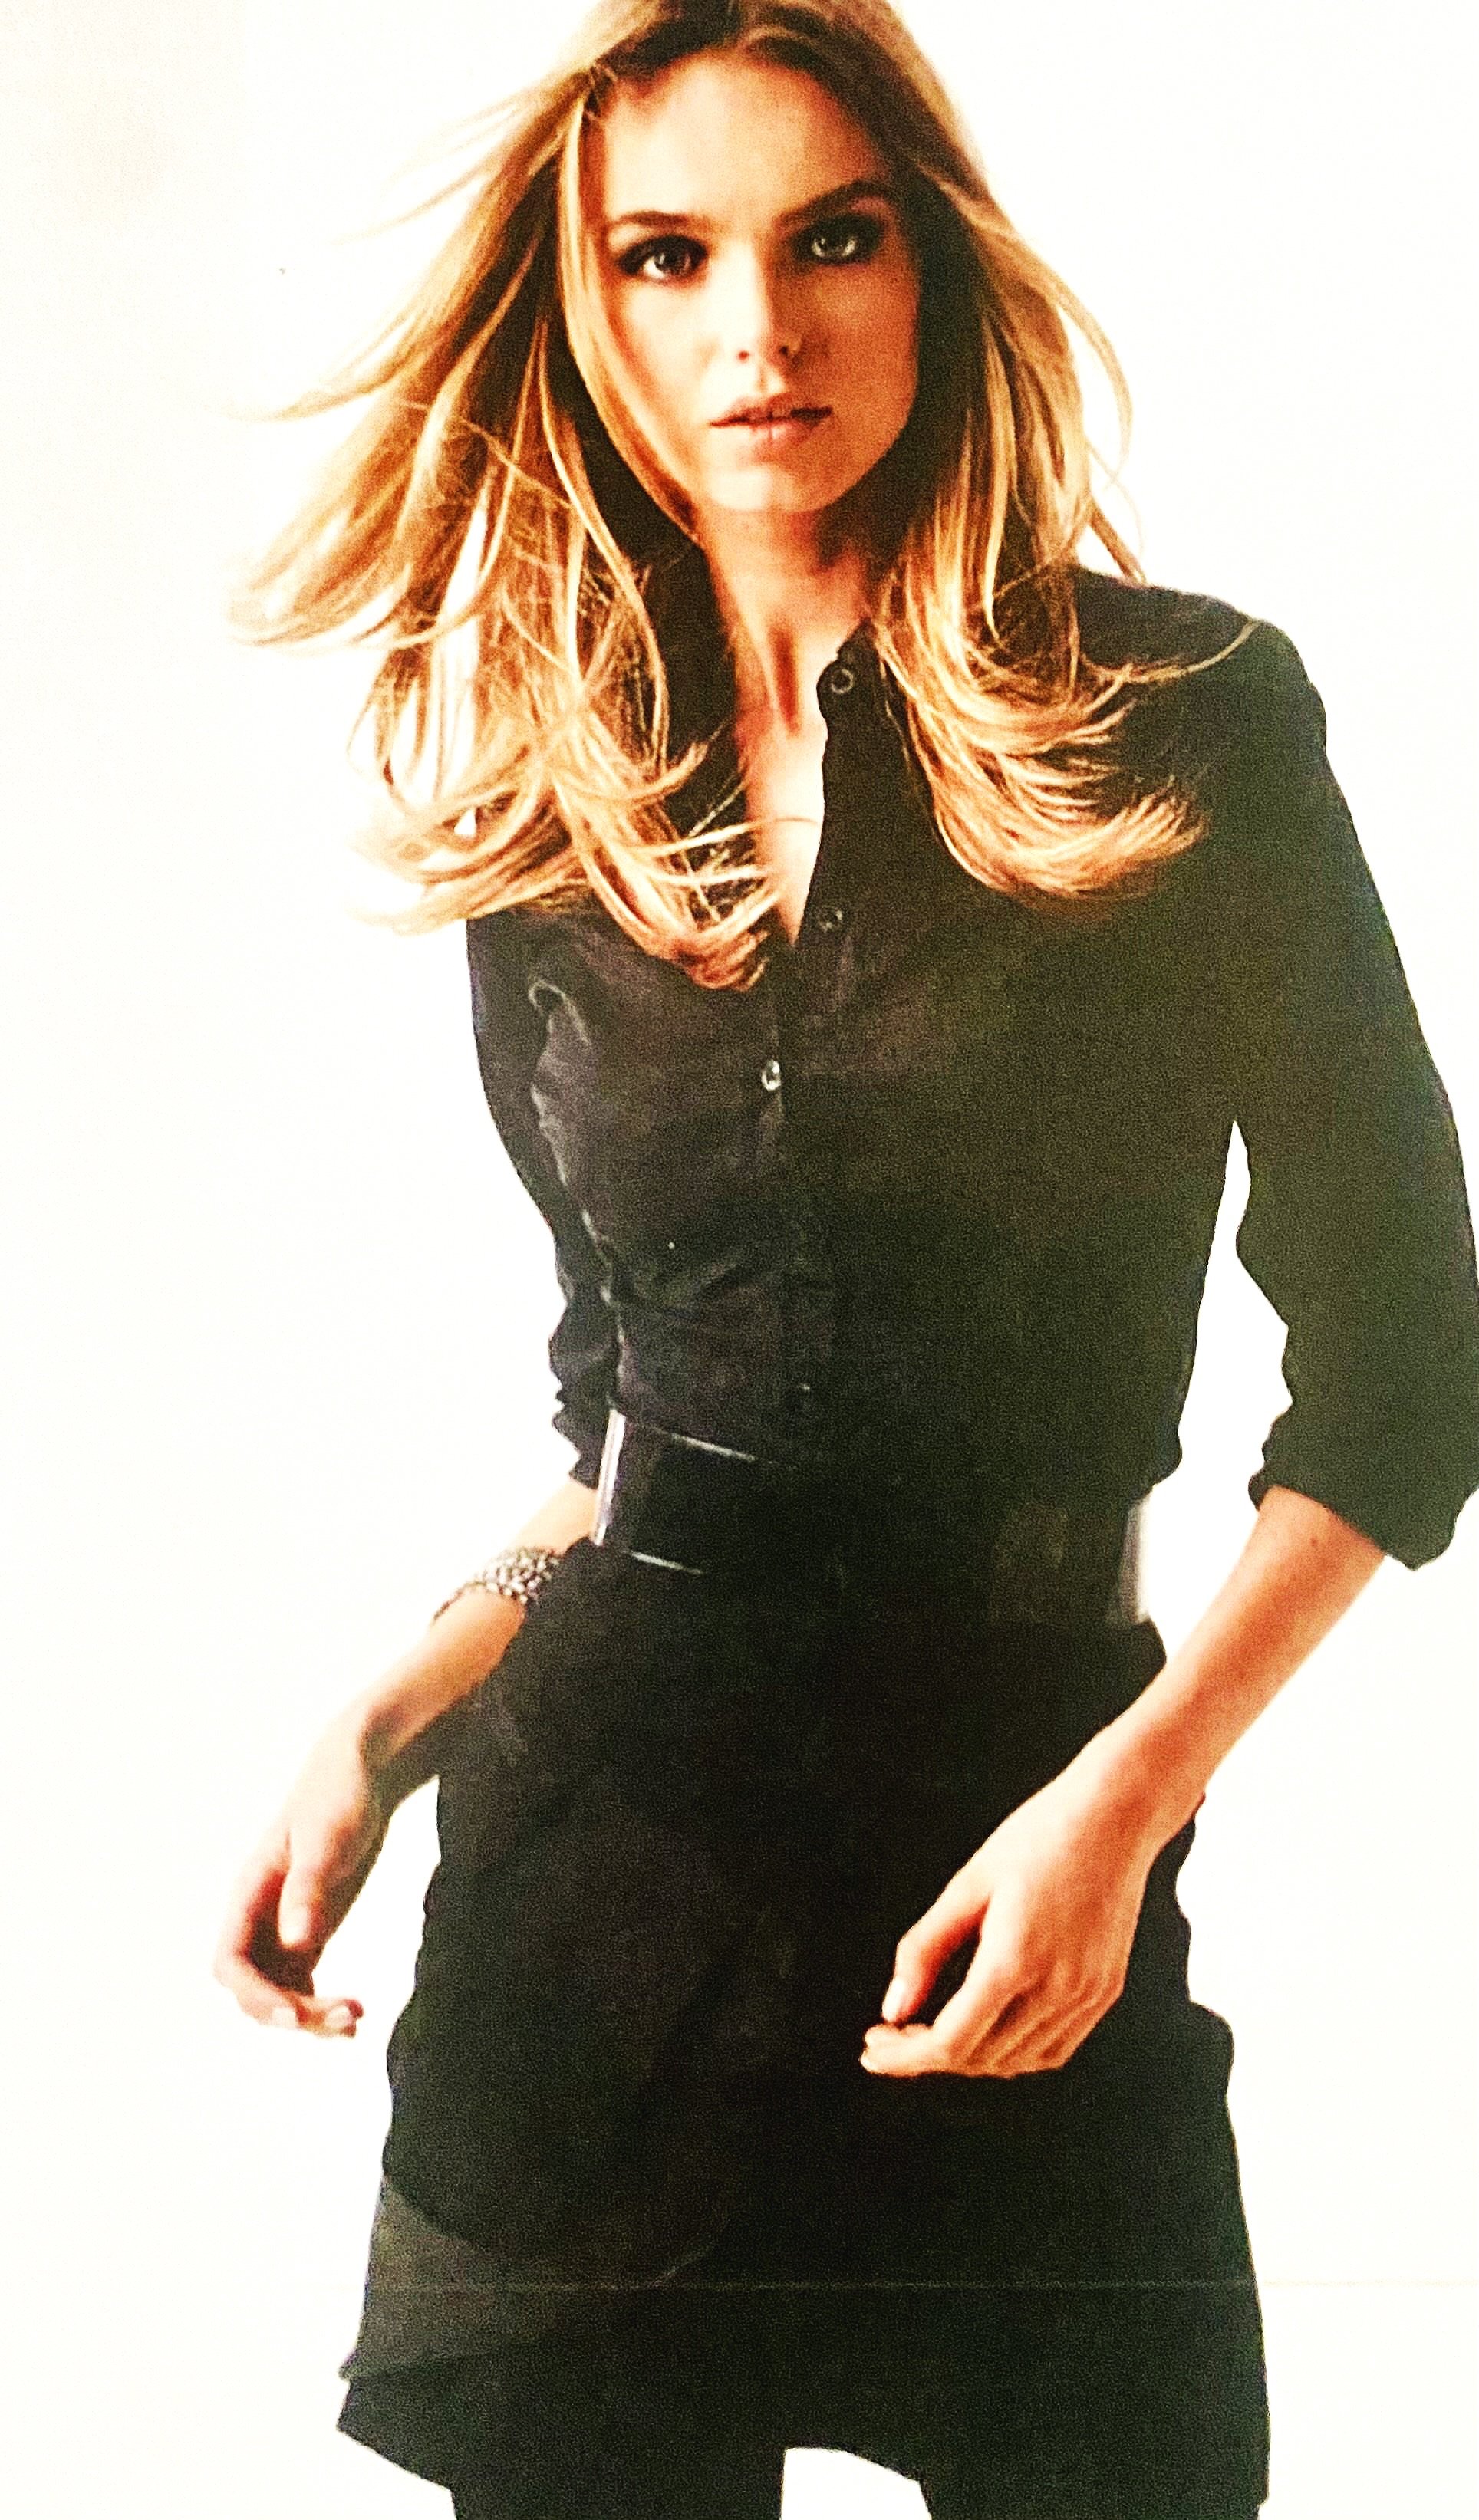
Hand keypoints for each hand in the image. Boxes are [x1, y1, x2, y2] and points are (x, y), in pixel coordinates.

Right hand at [213, 1712, 390, 2037]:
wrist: (361, 1771)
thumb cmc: (337, 1796)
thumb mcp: (326, 1840)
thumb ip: (309, 1890)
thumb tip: (295, 1943)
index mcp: (249, 1894)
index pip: (231, 1963)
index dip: (255, 1995)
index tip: (293, 2014)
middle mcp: (259, 1918)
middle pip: (255, 1987)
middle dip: (290, 2012)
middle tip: (342, 2020)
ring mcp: (283, 1926)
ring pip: (280, 1990)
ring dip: (309, 2015)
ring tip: (354, 2021)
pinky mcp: (310, 1928)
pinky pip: (303, 1981)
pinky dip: (321, 2004)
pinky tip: (353, 2018)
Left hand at [859, 1760, 1159, 2078]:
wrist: (1115, 1815)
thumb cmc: (1039, 1837)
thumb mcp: (968, 1885)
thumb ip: (925, 1950)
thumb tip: (894, 2008)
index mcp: (1015, 1960)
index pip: (951, 2042)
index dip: (905, 2058)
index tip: (873, 2050)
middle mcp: (1056, 1988)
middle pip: (981, 2057)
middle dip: (928, 2055)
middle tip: (893, 2034)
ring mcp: (1087, 1994)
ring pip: (1017, 2061)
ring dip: (971, 2057)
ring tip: (934, 2031)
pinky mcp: (1105, 1991)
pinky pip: (1054, 2048)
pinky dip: (1015, 2052)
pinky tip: (989, 2029)